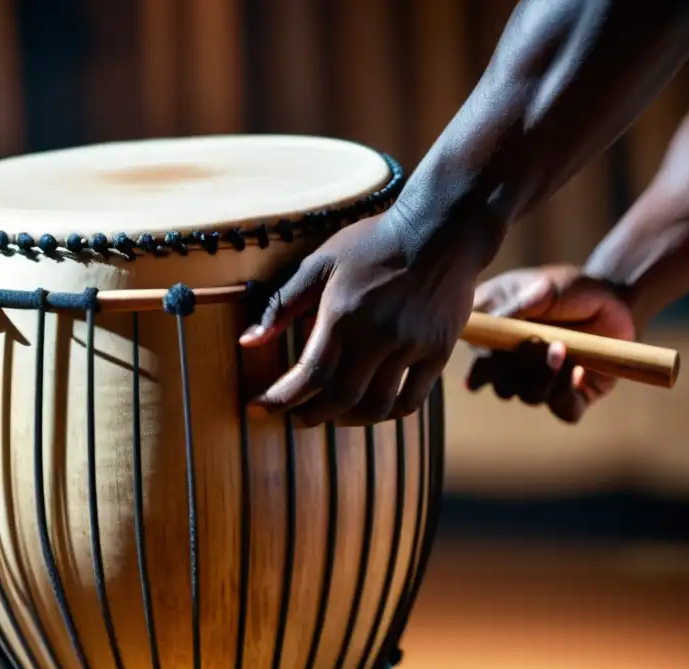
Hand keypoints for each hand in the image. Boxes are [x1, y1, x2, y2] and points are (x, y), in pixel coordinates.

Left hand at [238, 208, 485, 425]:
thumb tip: (247, 342)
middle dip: (311, 415)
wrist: (441, 228)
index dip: (281, 400)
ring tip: (333, 415)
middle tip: (296, 416)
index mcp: (343, 315)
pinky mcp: (439, 352)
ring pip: (377, 406)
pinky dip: (388, 413)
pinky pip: (412, 401)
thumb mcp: (319, 263)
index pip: (309, 375)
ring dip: (348, 420)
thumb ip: (282, 304)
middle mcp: (378, 336)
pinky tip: (372, 407)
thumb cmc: (373, 244)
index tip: (258, 408)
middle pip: (340, 398)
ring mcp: (411, 346)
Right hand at [466, 265, 635, 422]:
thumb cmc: (572, 289)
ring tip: (563, 350)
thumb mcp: (545, 287)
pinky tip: (579, 371)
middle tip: (537, 343)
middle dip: (516, 369)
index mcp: (496, 338)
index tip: (502, 347)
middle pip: (499, 385)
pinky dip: (568, 394)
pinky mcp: (570, 396)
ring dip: (545, 377)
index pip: (477, 359)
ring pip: (529, 397)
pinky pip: (564, 411)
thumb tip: (491, 323)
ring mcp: (540, 382)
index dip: (484, 361)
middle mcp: (513, 365)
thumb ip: (518, 305)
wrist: (614, 301)